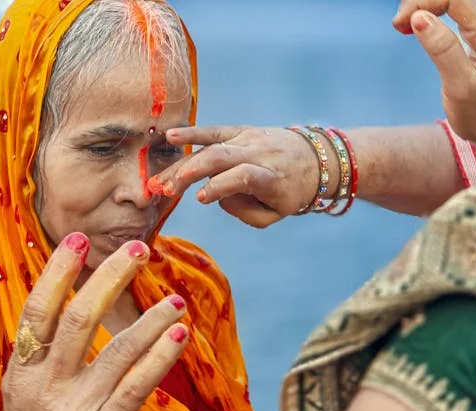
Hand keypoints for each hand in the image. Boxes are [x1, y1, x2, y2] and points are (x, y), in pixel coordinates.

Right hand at [1, 233, 188, 410]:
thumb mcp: (24, 403)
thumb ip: (41, 363)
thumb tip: (67, 314)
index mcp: (19, 374)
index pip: (36, 311)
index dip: (57, 273)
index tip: (78, 241)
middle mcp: (42, 387)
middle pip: (78, 318)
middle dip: (110, 278)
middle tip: (138, 249)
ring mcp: (73, 409)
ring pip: (116, 349)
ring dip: (150, 319)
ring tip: (175, 300)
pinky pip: (137, 384)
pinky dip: (161, 355)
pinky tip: (180, 334)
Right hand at [151, 126, 327, 227]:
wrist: (315, 158)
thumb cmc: (290, 192)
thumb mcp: (276, 214)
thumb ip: (246, 213)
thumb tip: (217, 196)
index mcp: (272, 178)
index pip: (244, 177)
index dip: (220, 186)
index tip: (200, 199)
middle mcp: (259, 154)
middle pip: (221, 158)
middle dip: (190, 172)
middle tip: (166, 191)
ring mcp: (249, 139)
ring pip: (211, 147)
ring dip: (183, 163)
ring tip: (160, 180)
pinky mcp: (241, 131)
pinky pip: (214, 131)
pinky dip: (192, 133)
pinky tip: (170, 136)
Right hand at [392, 0, 475, 157]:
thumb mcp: (461, 84)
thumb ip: (443, 50)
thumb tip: (419, 19)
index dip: (423, 3)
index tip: (401, 24)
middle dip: (419, 3)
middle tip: (397, 25)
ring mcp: (472, 38)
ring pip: (445, 6)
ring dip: (420, 9)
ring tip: (400, 26)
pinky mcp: (464, 46)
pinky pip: (445, 18)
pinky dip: (425, 18)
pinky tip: (412, 30)